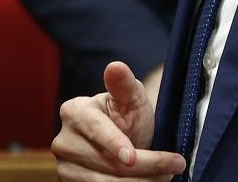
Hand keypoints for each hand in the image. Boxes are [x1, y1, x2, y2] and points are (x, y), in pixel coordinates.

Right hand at [51, 62, 186, 180]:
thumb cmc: (127, 115)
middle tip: (174, 166)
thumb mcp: (131, 98)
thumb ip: (124, 84)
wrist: (124, 140)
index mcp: (73, 112)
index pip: (96, 130)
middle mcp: (63, 141)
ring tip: (164, 176)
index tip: (133, 158)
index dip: (115, 144)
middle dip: (145, 167)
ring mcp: (65, 167)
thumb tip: (115, 67)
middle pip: (106, 163)